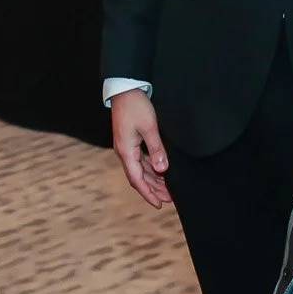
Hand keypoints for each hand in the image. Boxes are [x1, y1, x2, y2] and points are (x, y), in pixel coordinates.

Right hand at [110, 89, 171, 207]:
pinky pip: (141, 161)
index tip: (159, 204)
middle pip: (138, 177)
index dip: (148, 194)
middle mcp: (124, 152)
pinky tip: (160, 172)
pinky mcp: (130, 141)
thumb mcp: (149, 127)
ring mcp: (127, 147)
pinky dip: (151, 169)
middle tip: (168, 199)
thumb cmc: (136, 106)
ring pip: (140, 170)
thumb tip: (162, 170)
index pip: (137, 179)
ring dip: (153, 180)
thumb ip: (156, 149)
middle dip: (153, 190)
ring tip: (167, 189)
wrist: (124, 89)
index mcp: (126, 151)